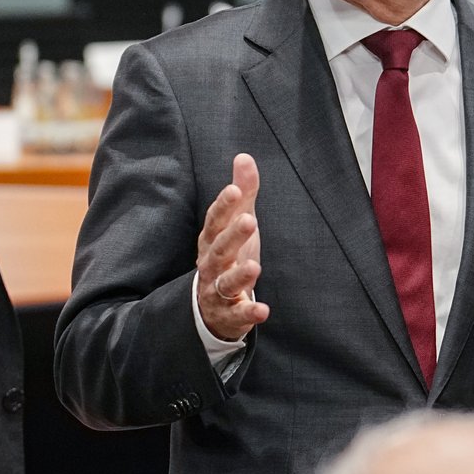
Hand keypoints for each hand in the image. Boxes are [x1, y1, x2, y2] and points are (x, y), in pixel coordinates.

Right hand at [197, 153, 269, 340]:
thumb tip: (244, 157)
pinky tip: (263, 310)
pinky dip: (248, 314)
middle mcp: (210, 265)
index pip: (214, 221)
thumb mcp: (236, 223)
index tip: (234, 189)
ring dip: (239, 275)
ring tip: (255, 267)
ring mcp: (216, 291)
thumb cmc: (228, 255)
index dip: (223, 205)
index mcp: (211, 241)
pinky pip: (237, 316)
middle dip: (232, 236)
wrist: (211, 305)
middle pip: (219, 250)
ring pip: (224, 283)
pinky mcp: (228, 315)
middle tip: (250, 220)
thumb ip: (243, 193)